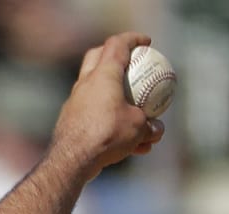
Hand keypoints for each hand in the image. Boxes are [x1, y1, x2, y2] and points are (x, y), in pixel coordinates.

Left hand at [48, 31, 165, 181]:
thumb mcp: (138, 128)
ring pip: (98, 92)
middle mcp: (85, 84)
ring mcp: (75, 102)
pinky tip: (131, 147)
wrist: (72, 160)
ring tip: (139, 120)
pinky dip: (111, 124)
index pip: (117, 44)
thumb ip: (150, 125)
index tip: (146, 42)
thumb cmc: (107, 135)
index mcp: (103, 75)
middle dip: (115, 56)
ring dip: (117, 99)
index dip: (133, 39)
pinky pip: (95, 117)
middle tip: (131, 63)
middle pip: (97, 57)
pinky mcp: (71, 121)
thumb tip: (157, 129)